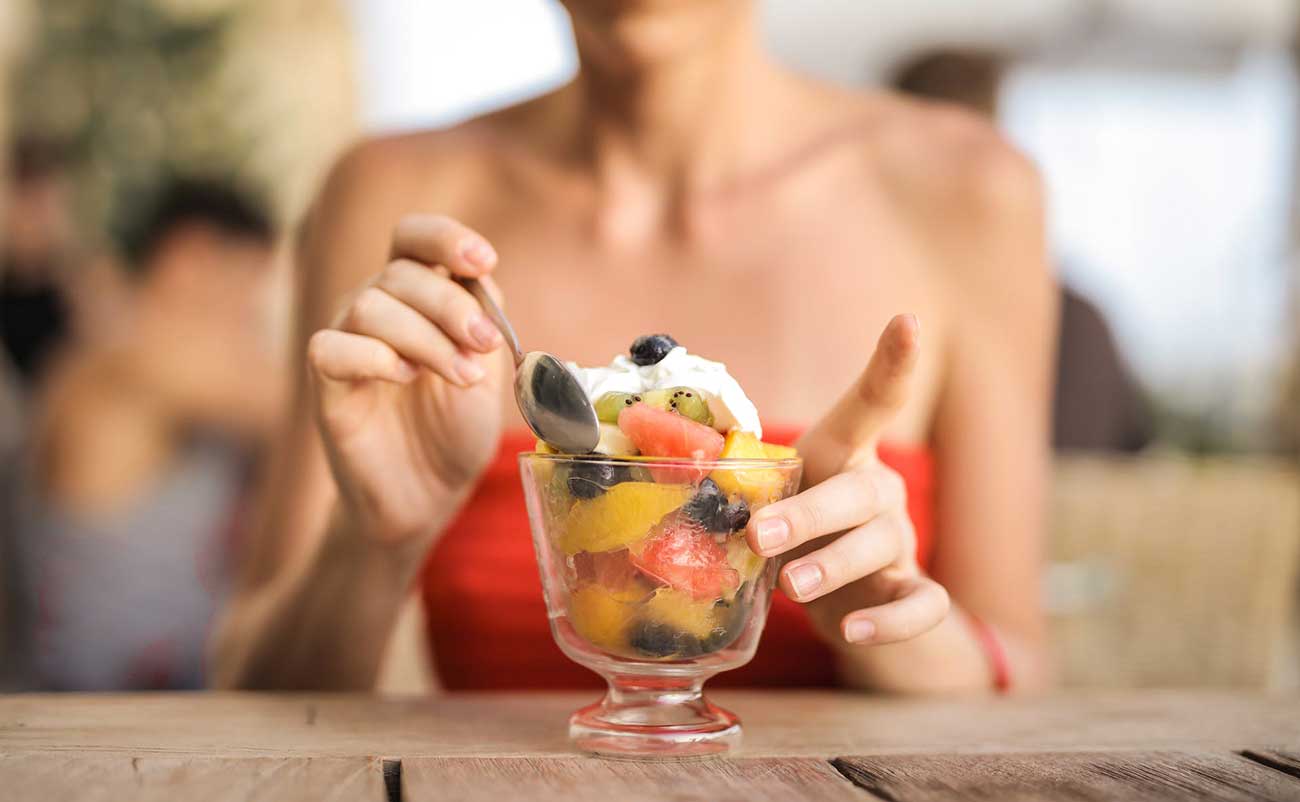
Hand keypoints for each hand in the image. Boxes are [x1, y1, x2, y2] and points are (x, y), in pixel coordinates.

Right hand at [307, 214, 509, 546]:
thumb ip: (485, 320)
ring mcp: (346, 343)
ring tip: (461, 377)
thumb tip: (480, 281)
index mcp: (416, 296)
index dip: (444, 237)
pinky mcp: (326, 385)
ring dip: (426, 338)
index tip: (482, 261)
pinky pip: (330, 348)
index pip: (413, 237)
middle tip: (484, 344)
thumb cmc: (456, 427)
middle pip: (401, 273)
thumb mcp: (488, 369)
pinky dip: (373, 356)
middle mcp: (374, 308)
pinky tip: (404, 378)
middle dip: (451, 306)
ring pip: (371, 306)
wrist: (430, 494)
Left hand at [745, 314, 949, 647]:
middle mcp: (877, 490)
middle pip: (859, 490)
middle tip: (758, 537)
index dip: (893, 362)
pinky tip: (849, 629)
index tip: (907, 319)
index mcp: (841, 455)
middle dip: (809, 513)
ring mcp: (897, 541)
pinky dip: (889, 621)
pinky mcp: (908, 590)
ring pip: (881, 544)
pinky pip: (921, 604)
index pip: (872, 402)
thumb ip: (728, 478)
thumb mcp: (765, 497)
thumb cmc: (793, 531)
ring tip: (788, 588)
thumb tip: (639, 450)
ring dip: (833, 565)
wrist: (844, 599)